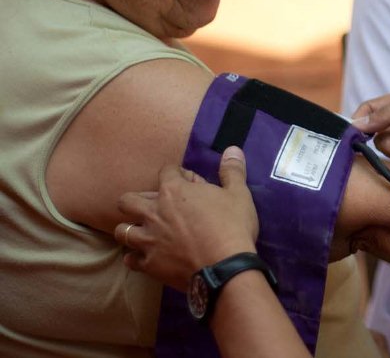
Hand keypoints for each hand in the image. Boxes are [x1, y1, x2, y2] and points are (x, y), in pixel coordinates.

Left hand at [114, 146, 258, 290]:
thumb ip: (232, 170)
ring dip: (131, 229)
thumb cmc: (232, 226)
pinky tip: (145, 257)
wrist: (224, 268)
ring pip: (121, 230)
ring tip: (145, 232)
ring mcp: (148, 239)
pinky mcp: (149, 264)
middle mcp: (153, 212)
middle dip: (137, 200)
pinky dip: (136, 257)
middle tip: (156, 207)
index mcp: (174, 191)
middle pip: (128, 200)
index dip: (179, 175)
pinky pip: (130, 260)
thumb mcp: (239, 194)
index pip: (166, 171)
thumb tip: (232, 148)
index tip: (191, 183)